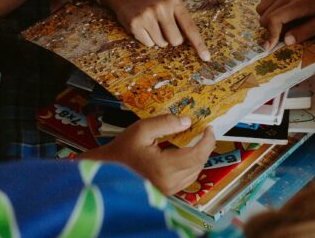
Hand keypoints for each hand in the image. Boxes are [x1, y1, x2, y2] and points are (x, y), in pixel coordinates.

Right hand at [82, 115, 216, 194]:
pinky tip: (184, 153)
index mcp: (164, 167)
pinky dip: (190, 166)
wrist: (105, 171)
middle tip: (204, 132)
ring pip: (194, 173)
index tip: (209, 128)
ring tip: (195, 140)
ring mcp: (167, 190)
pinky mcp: (165, 193)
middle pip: (198, 164)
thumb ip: (165, 123)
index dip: (207, 141)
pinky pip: (185, 179)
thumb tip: (187, 122)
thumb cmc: (121, 150)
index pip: (197, 155)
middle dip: (204, 147)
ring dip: (198, 157)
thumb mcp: (141, 129)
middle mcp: (169, 183)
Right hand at [103, 0, 210, 60]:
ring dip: (157, 39)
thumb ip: (180, 21)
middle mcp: (162, 7)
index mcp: (174, 2)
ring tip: (151, 26)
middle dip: (171, 39)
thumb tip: (188, 44)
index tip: (206, 58)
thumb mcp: (169, 5)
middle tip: (163, 28)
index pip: (190, 27)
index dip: (199, 44)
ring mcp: (148, 15)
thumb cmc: (152, 4)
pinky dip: (146, 39)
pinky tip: (142, 27)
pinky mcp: (135, 23)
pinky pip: (148, 44)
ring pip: (161, 43)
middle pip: (176, 40)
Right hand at [257, 0, 314, 49]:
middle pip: (264, 14)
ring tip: (283, 25)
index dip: (270, 35)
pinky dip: (270, 10)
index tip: (270, 47)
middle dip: (270, 29)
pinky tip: (283, 14)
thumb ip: (306, 31)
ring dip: (268, 19)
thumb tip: (286, 41)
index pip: (274, 19)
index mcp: (299, 2)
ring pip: (262, 6)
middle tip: (282, 36)